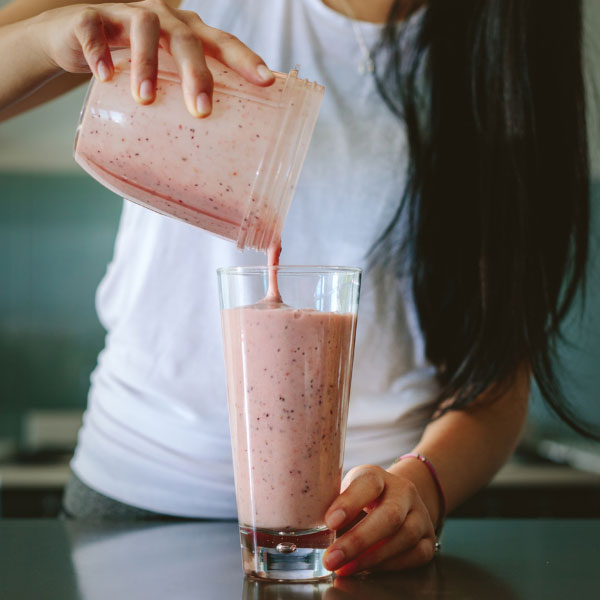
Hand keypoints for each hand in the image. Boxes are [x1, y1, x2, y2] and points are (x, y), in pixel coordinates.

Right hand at [28, 0, 274, 115]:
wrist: (73, 36)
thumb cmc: (132, 63)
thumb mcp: (163, 78)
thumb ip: (183, 101)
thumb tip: (209, 159)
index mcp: (186, 33)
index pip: (222, 42)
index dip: (245, 58)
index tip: (267, 81)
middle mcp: (163, 17)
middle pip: (187, 38)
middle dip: (197, 73)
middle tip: (201, 110)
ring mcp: (125, 13)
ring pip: (143, 27)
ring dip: (146, 63)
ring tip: (146, 98)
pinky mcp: (89, 16)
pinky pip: (94, 28)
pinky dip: (99, 51)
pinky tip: (105, 76)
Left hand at [322, 465, 436, 574]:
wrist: (399, 498)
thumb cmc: (363, 497)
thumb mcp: (348, 491)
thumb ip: (334, 506)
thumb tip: (309, 533)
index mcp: (377, 475)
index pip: (367, 484)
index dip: (349, 502)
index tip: (329, 521)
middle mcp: (403, 491)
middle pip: (389, 515)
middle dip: (359, 541)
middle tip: (332, 559)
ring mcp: (420, 514)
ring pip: (404, 537)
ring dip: (372, 558)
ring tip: (345, 568)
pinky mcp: (428, 537)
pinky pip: (415, 555)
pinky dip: (390, 565)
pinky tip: (368, 570)